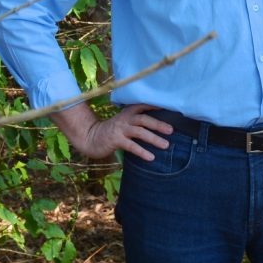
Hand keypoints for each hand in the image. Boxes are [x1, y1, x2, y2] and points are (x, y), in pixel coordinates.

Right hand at [58, 103, 173, 161]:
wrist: (91, 137)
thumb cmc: (112, 131)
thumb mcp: (124, 122)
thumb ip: (137, 122)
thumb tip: (159, 125)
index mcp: (128, 113)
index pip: (143, 106)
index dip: (155, 106)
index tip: (169, 107)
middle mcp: (125, 119)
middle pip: (144, 119)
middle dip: (158, 124)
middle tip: (171, 130)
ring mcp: (120, 129)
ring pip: (140, 132)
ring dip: (154, 138)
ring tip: (166, 145)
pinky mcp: (115, 140)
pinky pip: (131, 146)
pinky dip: (142, 151)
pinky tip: (151, 157)